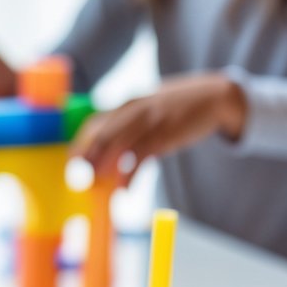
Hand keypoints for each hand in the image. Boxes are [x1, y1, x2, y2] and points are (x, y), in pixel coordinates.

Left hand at [72, 72, 247, 182]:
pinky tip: (125, 190)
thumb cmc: (177, 108)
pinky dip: (129, 175)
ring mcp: (149, 120)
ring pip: (117, 144)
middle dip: (87, 159)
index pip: (93, 124)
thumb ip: (129, 128)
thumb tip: (108, 155)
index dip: (80, 145)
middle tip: (80, 180)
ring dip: (103, 167)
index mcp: (127, 105)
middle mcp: (134, 109)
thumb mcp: (150, 111)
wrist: (215, 96)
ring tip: (96, 187)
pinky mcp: (165, 133)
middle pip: (101, 134)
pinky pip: (140, 157)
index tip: (72, 164)